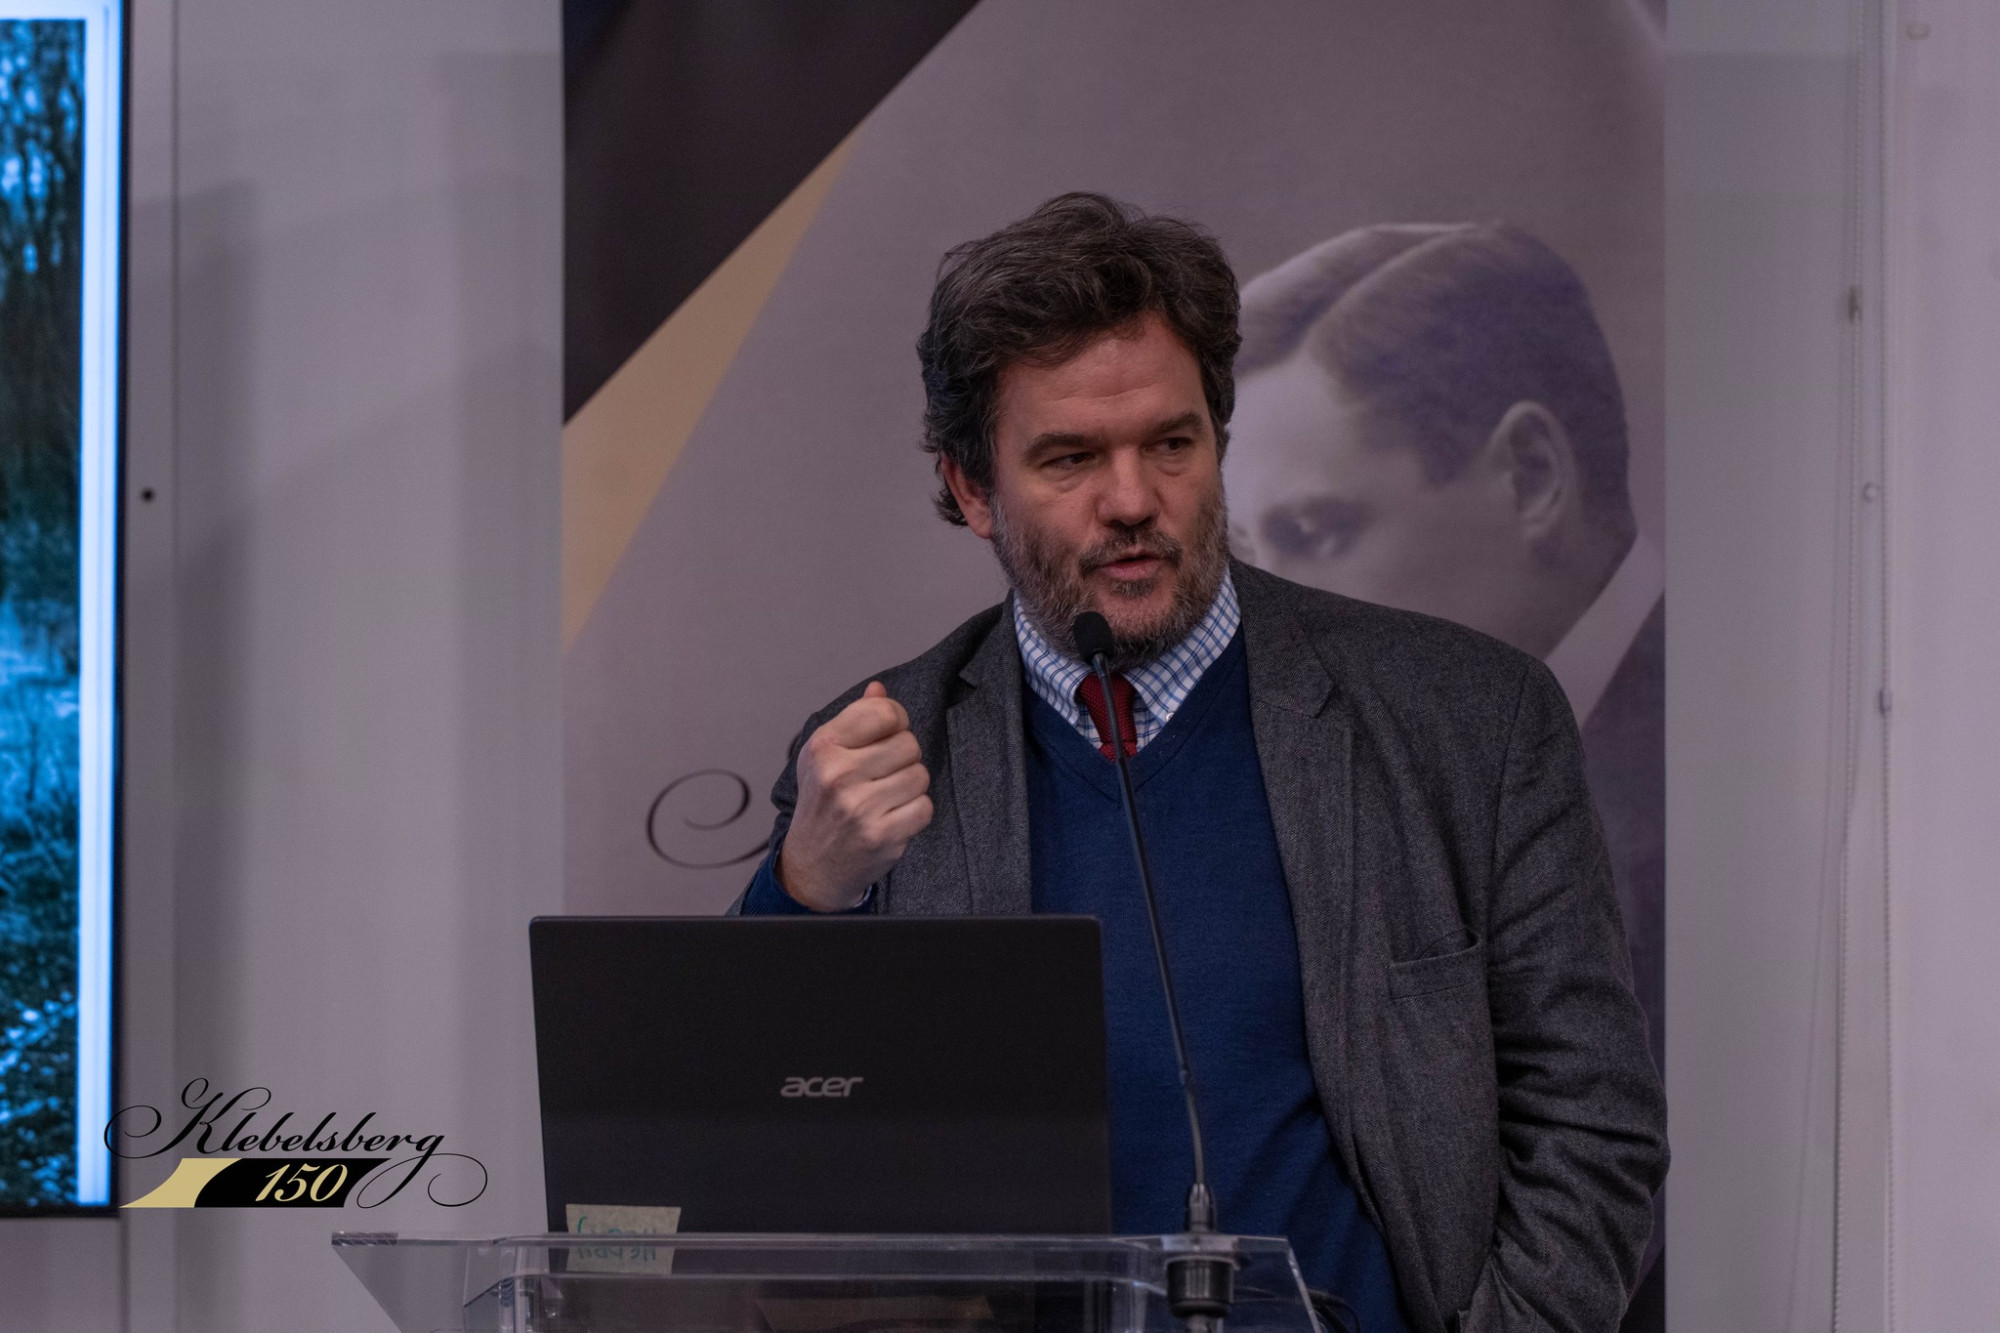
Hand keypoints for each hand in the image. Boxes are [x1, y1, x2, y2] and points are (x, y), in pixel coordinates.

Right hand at [777, 681, 932, 909]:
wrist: (812, 864)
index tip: (888, 735)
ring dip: (911, 786)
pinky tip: (893, 817)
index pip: (885, 712)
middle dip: (904, 758)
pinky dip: (915, 812)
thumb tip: (879, 688)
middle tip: (883, 774)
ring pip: (920, 775)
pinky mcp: (881, 836)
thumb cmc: (823, 802)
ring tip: (887, 796)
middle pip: (909, 744)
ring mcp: (859, 808)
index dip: (896, 721)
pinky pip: (924, 808)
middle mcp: (838, 775)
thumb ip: (855, 719)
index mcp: (823, 746)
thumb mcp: (826, 755)